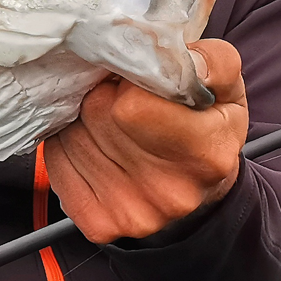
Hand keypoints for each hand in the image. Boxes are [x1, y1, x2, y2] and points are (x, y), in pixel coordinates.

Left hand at [42, 39, 248, 243]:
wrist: (197, 191)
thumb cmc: (207, 128)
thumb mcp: (226, 89)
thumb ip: (213, 62)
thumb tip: (179, 57)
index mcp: (205, 153)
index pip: (131, 104)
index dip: (126, 78)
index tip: (135, 77)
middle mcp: (168, 192)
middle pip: (95, 114)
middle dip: (101, 94)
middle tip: (119, 95)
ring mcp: (130, 213)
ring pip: (69, 136)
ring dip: (80, 119)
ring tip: (107, 120)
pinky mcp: (98, 224)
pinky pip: (55, 164)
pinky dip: (66, 146)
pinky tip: (93, 144)